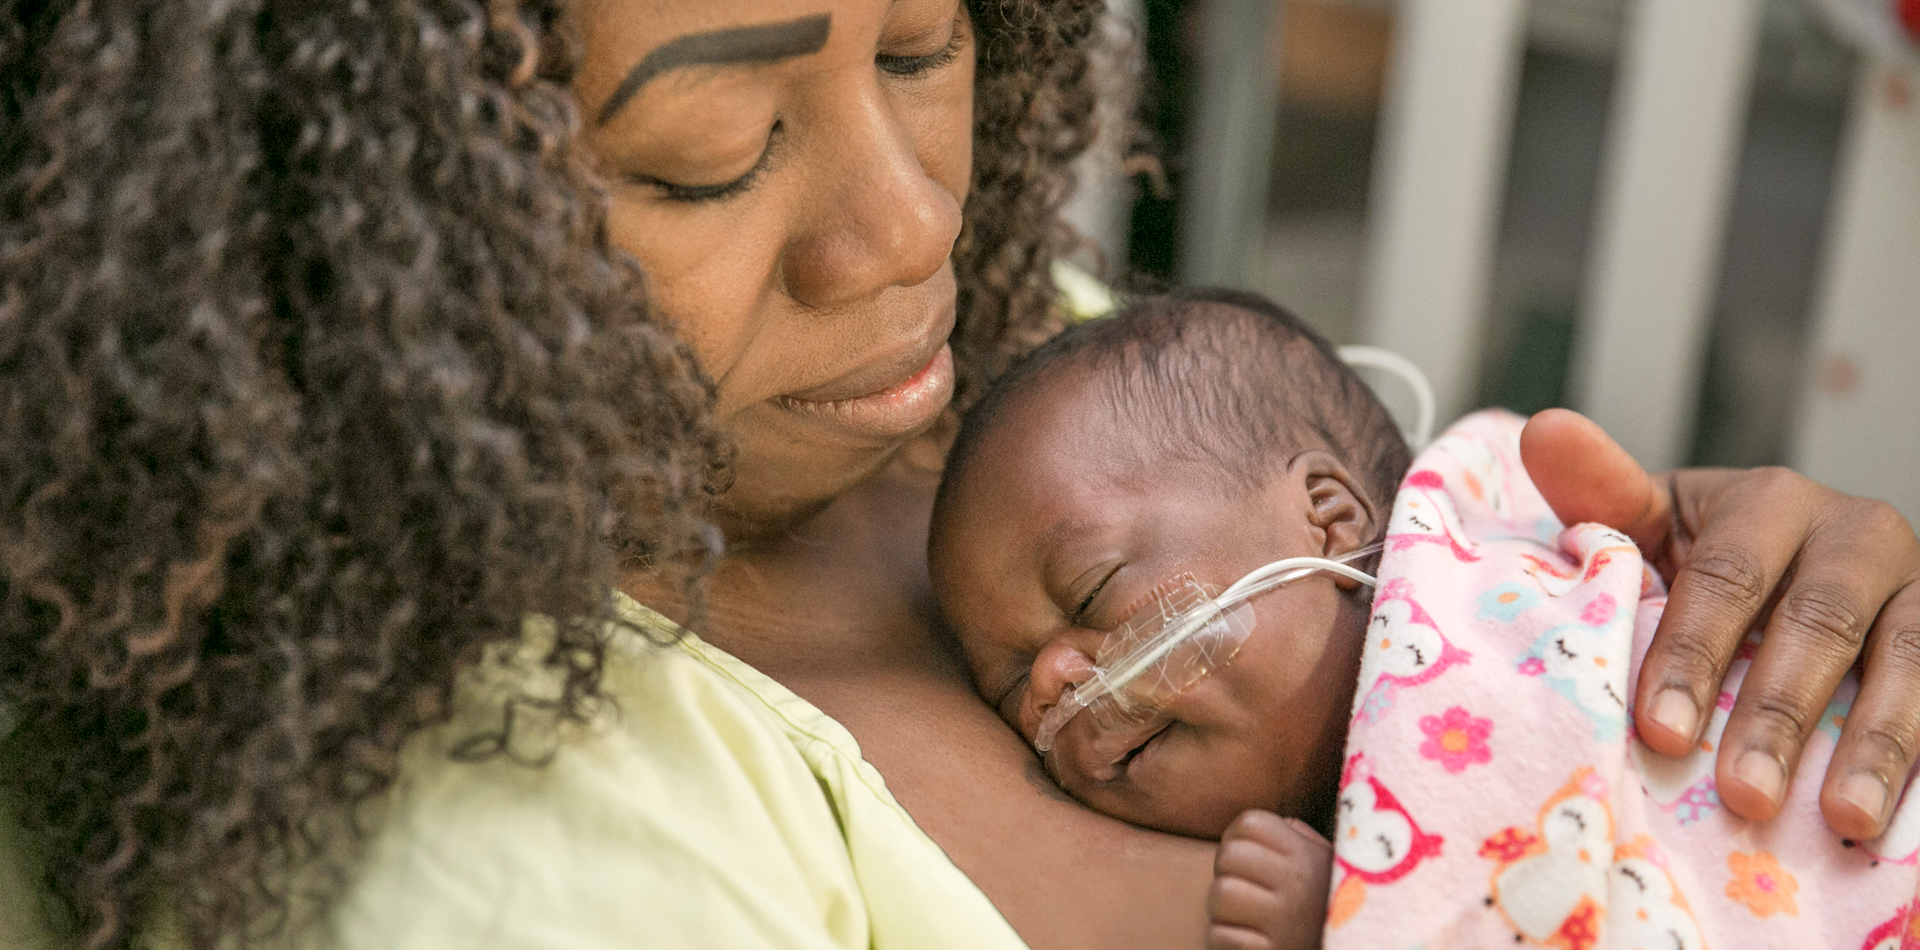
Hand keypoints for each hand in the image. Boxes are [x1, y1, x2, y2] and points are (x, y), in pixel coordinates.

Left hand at [1206, 810, 1332, 949]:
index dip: (1236, 838)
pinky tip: (1247, 940)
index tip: (1247, 860)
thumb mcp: (1325, 864)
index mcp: (1307, 855)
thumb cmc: (1326, 906)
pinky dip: (1224, 939)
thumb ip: (1295, 837)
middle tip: (1242, 889)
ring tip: (1245, 917)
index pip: (1249, 823)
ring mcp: (1284, 921)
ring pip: (1220, 894)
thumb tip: (1251, 827)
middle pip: (1228, 855)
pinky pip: (1220, 935)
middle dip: (1226, 873)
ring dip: (1222, 909)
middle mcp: (1297, 883)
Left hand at [1521, 409, 1919, 839]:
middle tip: (1742, 793)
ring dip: (1876, 746)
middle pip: (1818, 623)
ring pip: (1908, 662)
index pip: (1726, 576)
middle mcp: (1857, 533)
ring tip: (1845, 820)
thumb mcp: (1651, 527)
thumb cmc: (1705, 564)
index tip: (1660, 730)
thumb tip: (1545, 429)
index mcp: (1771, 501)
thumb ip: (1601, 494)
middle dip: (1778, 713)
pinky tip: (1894, 815)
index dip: (1692, 653)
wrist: (1794, 583)